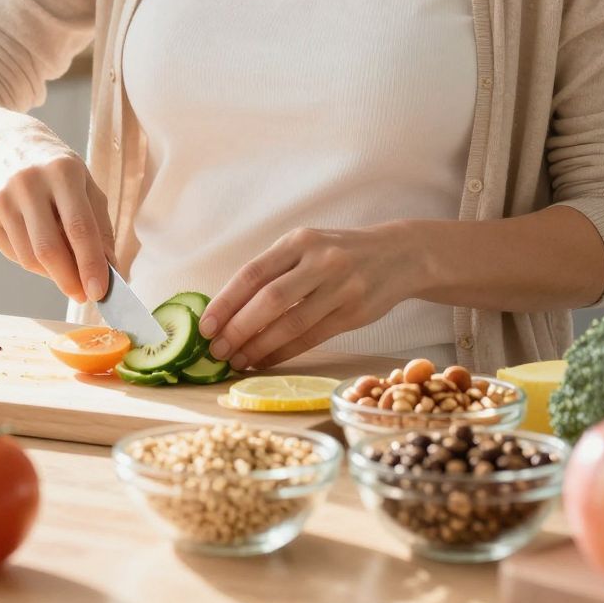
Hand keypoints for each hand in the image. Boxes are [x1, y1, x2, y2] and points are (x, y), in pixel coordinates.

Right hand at [0, 127, 114, 304]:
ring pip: (29, 258)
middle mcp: (28, 182)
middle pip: (49, 248)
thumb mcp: (86, 187)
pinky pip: (13, 254)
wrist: (7, 146)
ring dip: (52, 273)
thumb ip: (100, 228)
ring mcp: (1, 199)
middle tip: (83, 295)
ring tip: (65, 268)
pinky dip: (32, 262)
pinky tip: (40, 247)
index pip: (79, 227)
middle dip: (69, 279)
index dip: (91, 263)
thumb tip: (110, 271)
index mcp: (62, 170)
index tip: (100, 292)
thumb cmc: (58, 172)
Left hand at [202, 223, 424, 371]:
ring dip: (259, 347)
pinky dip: (284, 352)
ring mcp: (341, 287)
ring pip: (291, 323)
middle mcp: (320, 261)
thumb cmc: (340, 252)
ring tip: (237, 361)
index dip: (226, 302)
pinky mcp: (355, 313)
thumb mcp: (308, 246)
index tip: (205, 327)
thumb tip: (228, 310)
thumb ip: (274, 270)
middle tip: (217, 351)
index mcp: (299, 241)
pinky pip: (312, 338)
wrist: (398, 254)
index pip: (253, 274)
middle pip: (270, 300)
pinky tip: (265, 361)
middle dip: (238, 329)